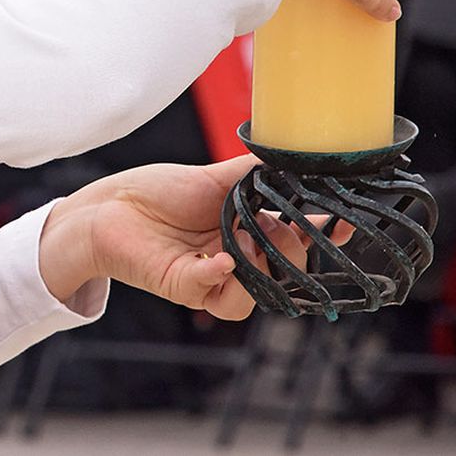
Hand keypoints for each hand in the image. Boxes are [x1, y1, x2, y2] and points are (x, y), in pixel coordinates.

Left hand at [40, 156, 321, 321]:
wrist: (110, 205)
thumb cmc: (158, 191)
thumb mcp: (214, 176)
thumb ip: (254, 173)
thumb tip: (292, 158)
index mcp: (250, 229)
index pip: (298, 240)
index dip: (325, 236)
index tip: (344, 224)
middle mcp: (237, 257)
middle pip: (286, 271)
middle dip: (291, 251)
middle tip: (271, 227)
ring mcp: (214, 277)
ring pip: (258, 295)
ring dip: (260, 268)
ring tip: (242, 241)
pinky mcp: (187, 288)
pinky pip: (218, 297)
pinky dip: (223, 278)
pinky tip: (220, 259)